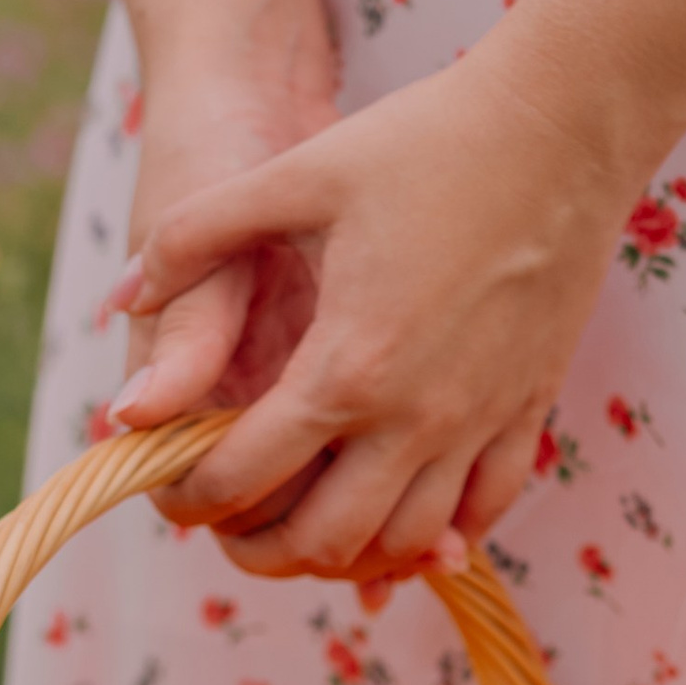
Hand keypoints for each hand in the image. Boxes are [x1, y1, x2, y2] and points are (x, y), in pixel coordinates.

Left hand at [108, 42, 637, 579]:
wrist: (563, 128)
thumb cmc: (424, 142)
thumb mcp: (293, 175)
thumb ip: (196, 237)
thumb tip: (122, 295)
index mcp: (344, 365)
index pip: (244, 474)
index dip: (189, 496)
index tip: (169, 489)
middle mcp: (415, 415)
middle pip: (324, 541)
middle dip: (260, 550)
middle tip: (230, 528)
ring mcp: (481, 421)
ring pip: (407, 543)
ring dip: (347, 556)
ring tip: (308, 530)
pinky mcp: (529, 409)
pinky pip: (485, 510)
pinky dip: (438, 536)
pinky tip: (406, 520)